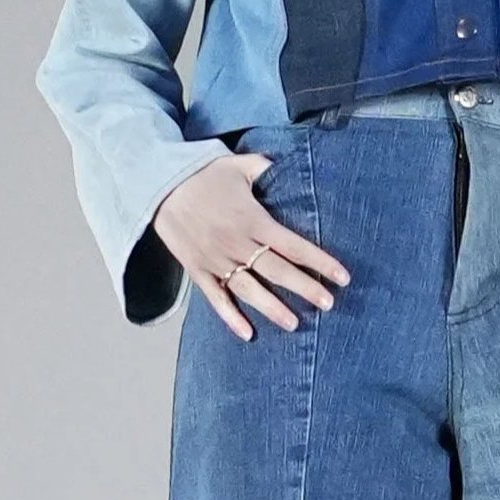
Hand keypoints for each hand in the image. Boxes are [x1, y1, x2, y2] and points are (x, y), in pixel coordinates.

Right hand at [153, 152, 350, 339]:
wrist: (157, 183)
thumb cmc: (202, 172)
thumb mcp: (238, 165)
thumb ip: (266, 168)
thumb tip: (290, 166)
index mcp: (252, 218)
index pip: (293, 245)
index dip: (320, 261)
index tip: (342, 277)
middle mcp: (236, 242)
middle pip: (277, 271)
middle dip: (305, 288)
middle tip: (329, 304)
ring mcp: (216, 259)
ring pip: (249, 289)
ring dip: (272, 308)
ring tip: (295, 324)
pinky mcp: (198, 270)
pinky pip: (216, 298)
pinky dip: (230, 318)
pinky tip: (248, 334)